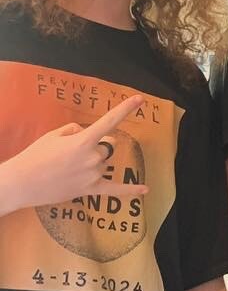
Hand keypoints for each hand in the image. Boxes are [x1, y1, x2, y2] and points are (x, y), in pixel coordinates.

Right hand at [0, 95, 148, 213]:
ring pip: (103, 164)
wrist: (20, 183)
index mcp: (84, 140)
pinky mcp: (90, 190)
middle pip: (106, 147)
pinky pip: (115, 190)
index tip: (140, 99)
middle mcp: (93, 157)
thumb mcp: (53, 135)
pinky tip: (145, 190)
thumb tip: (86, 133)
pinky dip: (130, 190)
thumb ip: (75, 130)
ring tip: (68, 169)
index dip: (125, 109)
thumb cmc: (34, 156)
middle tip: (71, 155)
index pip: (109, 121)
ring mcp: (93, 175)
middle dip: (94, 147)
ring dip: (92, 164)